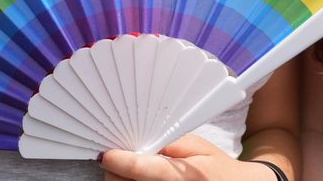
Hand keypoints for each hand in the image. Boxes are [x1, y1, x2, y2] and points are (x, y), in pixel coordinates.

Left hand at [98, 135, 277, 180]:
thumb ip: (168, 144)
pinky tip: (139, 179)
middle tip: (116, 158)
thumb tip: (138, 144)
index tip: (107, 154)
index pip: (143, 170)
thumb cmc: (216, 168)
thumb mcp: (197, 147)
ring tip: (129, 169)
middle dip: (117, 171)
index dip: (120, 160)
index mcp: (186, 176)